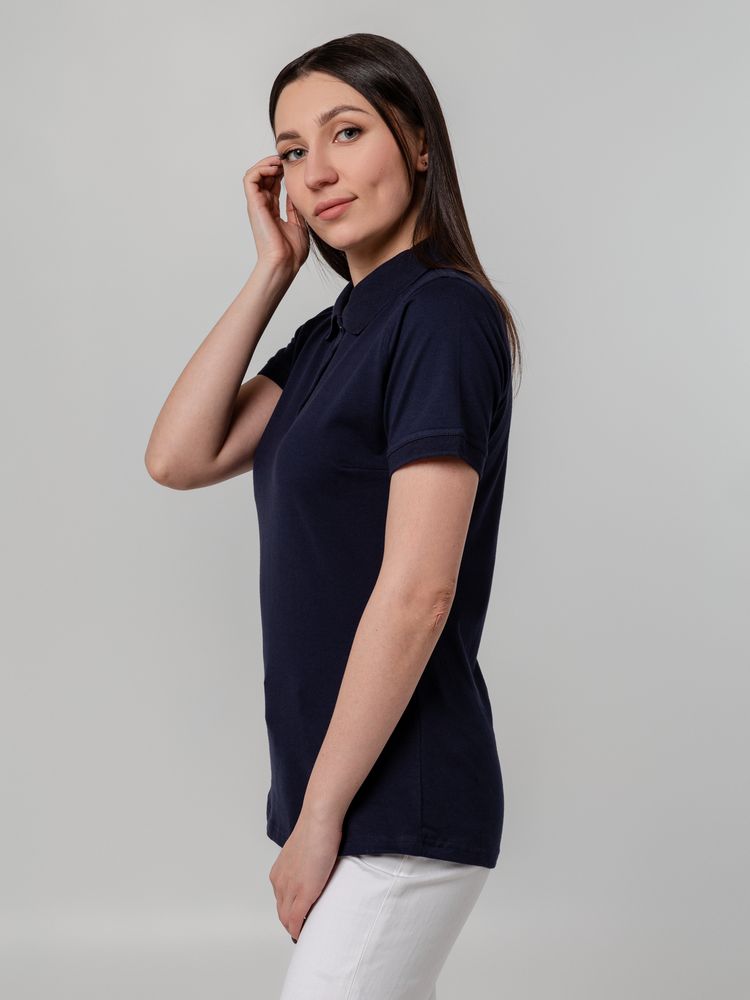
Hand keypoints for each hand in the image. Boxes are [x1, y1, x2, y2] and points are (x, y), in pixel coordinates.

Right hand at [243, 154, 308, 274]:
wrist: (284, 263)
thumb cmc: (292, 251)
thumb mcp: (299, 222)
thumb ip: (295, 205)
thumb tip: (296, 189)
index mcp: (272, 211)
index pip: (273, 184)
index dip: (282, 171)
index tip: (294, 167)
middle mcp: (262, 206)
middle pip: (264, 176)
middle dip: (275, 164)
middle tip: (288, 160)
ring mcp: (257, 205)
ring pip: (254, 174)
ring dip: (266, 163)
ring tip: (279, 162)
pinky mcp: (253, 204)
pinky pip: (250, 178)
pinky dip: (260, 168)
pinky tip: (274, 168)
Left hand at [269, 808, 342, 942]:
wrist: (318, 821)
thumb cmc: (316, 830)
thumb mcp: (304, 851)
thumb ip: (303, 864)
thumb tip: (311, 869)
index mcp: (279, 872)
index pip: (280, 900)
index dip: (288, 911)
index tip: (297, 917)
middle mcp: (280, 882)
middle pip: (281, 912)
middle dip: (290, 923)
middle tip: (302, 929)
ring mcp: (291, 888)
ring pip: (287, 918)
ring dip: (295, 927)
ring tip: (306, 932)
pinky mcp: (304, 893)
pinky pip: (296, 920)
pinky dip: (298, 930)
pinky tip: (303, 934)